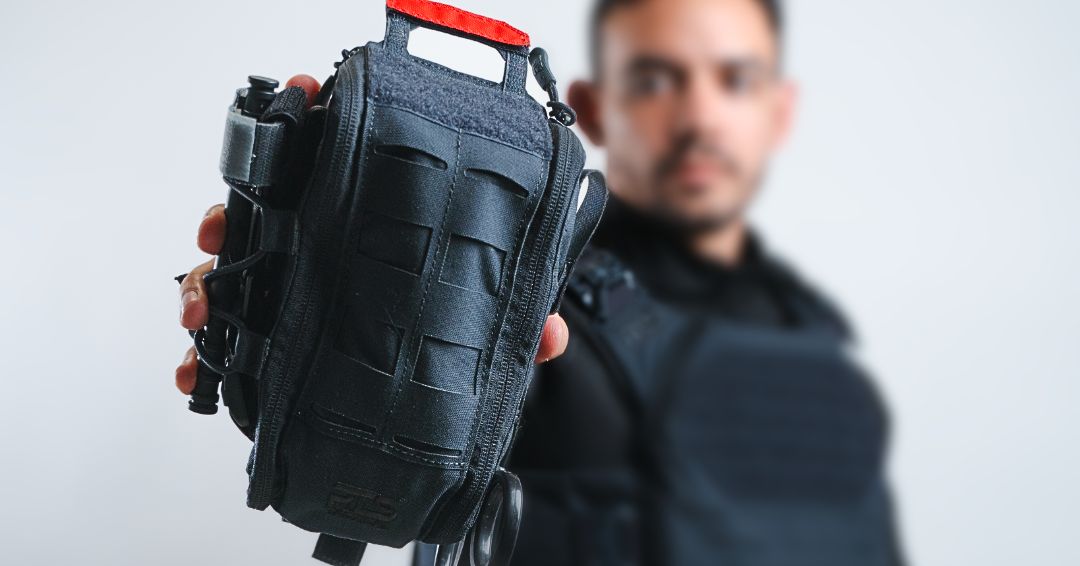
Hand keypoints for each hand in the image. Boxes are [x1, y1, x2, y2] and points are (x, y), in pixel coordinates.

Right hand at [175, 75, 568, 393]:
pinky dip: (208, 357)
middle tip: (222, 225)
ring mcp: (299, 290)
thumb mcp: (496, 317)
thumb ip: (521, 317)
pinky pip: (234, 340)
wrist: (430, 397)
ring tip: (204, 309)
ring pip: (236, 272)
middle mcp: (331, 247)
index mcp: (377, 223)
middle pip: (268, 211)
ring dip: (209, 283)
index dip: (318, 117)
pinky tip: (199, 373)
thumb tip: (550, 336)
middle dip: (235, 211)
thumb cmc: (462, 330)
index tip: (304, 91)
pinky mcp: (280, 339)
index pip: (342, 155)